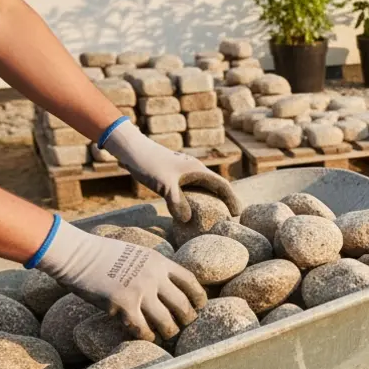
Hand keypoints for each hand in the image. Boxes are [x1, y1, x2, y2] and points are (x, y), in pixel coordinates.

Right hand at [36, 220, 206, 341]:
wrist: (77, 254)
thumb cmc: (101, 254)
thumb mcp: (136, 253)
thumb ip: (151, 267)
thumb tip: (160, 282)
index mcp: (159, 262)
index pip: (189, 281)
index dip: (198, 296)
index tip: (200, 305)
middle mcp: (154, 276)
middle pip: (182, 304)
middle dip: (188, 318)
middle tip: (186, 325)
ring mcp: (140, 291)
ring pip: (166, 320)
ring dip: (169, 331)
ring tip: (168, 335)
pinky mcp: (123, 304)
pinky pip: (141, 327)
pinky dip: (147, 336)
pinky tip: (147, 337)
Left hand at [102, 119, 242, 221]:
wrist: (130, 149)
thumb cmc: (149, 163)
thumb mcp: (164, 185)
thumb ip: (177, 202)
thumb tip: (187, 220)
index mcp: (198, 170)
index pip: (222, 185)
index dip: (232, 199)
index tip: (237, 213)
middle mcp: (194, 170)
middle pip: (215, 187)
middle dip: (223, 202)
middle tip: (228, 218)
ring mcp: (183, 173)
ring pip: (202, 189)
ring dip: (208, 202)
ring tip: (211, 217)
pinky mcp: (173, 175)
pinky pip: (189, 190)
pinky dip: (193, 201)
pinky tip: (186, 210)